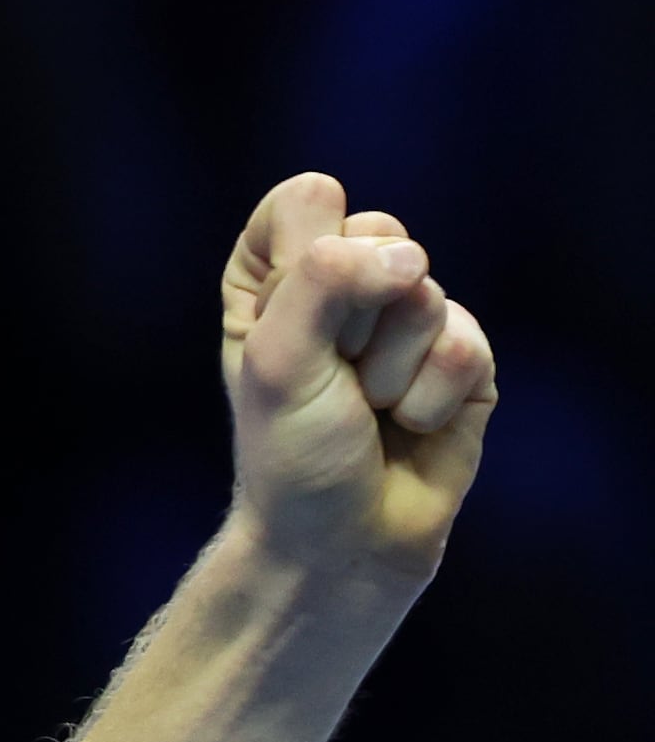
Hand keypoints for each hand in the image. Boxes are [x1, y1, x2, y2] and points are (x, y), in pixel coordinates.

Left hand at [218, 171, 496, 583]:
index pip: (307, 200)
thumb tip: (407, 256)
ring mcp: (407, 320)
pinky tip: (412, 426)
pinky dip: (433, 396)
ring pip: (426, 293)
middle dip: (355, 317)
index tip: (286, 322)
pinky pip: (468, 344)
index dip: (306, 258)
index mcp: (275, 273)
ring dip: (392, 368)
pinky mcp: (463, 360)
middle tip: (333, 376)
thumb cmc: (292, 452)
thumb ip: (322, 281)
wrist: (344, 541)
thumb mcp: (278, 359)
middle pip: (380, 235)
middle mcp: (342, 286)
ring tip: (370, 410)